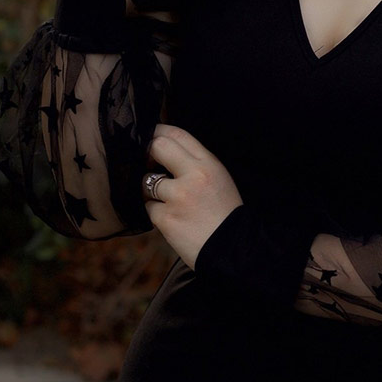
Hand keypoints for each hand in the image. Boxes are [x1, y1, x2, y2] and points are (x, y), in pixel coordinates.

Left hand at [142, 123, 243, 269]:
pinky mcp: (166, 218)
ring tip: (169, 201)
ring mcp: (178, 197)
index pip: (178, 134)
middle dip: (147, 153)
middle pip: (157, 147)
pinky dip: (156, 212)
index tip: (152, 136)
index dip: (159, 131)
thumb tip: (164, 150)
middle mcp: (193, 175)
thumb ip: (195, 162)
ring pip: (147, 181)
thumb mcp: (219, 178)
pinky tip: (172, 219)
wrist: (234, 250)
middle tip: (148, 163)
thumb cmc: (225, 213)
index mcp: (209, 163)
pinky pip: (149, 207)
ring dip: (151, 190)